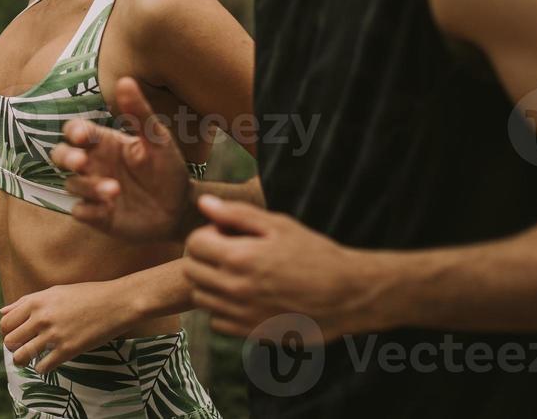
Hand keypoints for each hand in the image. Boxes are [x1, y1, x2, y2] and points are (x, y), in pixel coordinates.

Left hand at [0, 280, 135, 372]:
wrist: (116, 303)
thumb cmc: (86, 294)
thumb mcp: (54, 291)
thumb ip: (26, 301)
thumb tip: (2, 311)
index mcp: (37, 301)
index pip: (5, 323)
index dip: (7, 332)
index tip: (16, 335)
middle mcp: (42, 318)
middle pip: (9, 341)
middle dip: (13, 347)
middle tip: (24, 346)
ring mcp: (54, 335)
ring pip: (21, 357)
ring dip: (23, 361)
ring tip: (32, 358)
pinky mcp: (67, 350)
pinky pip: (42, 367)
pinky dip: (42, 368)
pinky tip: (50, 361)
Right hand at [50, 77, 193, 242]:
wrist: (181, 208)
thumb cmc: (167, 169)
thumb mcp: (157, 139)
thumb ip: (139, 113)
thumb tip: (125, 80)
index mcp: (104, 142)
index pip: (75, 131)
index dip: (73, 131)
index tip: (81, 135)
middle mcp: (94, 165)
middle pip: (60, 155)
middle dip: (65, 157)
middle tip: (81, 161)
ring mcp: (93, 190)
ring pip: (71, 184)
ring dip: (88, 186)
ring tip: (115, 190)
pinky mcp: (98, 215)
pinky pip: (80, 212)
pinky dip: (89, 210)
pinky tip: (108, 209)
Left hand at [184, 195, 391, 341]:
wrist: (346, 295)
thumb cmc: (315, 254)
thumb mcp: (279, 225)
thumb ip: (237, 213)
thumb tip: (204, 203)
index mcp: (241, 258)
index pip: (194, 243)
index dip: (206, 233)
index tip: (225, 234)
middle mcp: (236, 289)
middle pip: (191, 271)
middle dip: (202, 257)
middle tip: (227, 252)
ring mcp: (242, 314)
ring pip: (200, 298)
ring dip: (209, 283)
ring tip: (235, 273)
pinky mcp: (251, 333)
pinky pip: (216, 321)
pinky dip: (222, 308)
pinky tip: (243, 296)